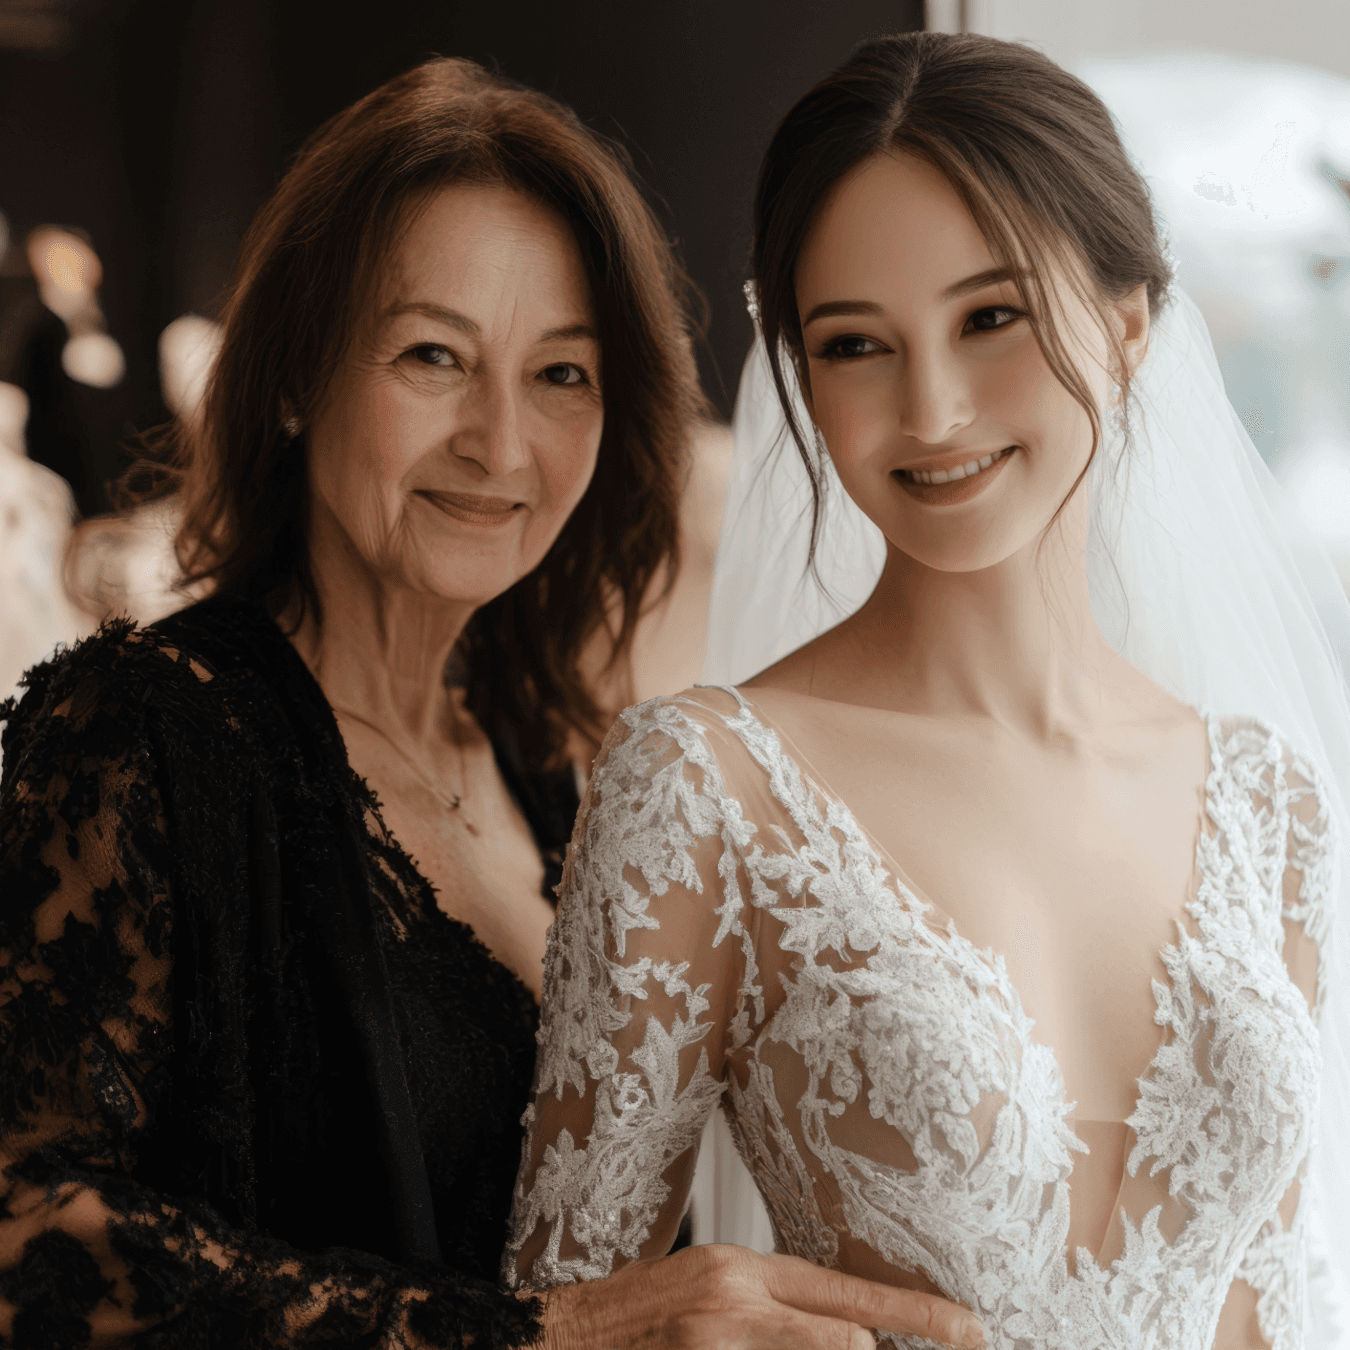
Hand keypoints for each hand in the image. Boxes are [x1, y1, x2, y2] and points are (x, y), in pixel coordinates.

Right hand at [538, 1243, 984, 1348]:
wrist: (554, 1346)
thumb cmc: (631, 1321)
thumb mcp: (704, 1288)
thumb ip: (769, 1303)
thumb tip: (848, 1332)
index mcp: (736, 1270)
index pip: (846, 1293)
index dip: (916, 1315)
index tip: (970, 1329)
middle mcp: (732, 1305)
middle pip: (846, 1341)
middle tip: (895, 1348)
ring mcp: (718, 1349)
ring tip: (765, 1344)